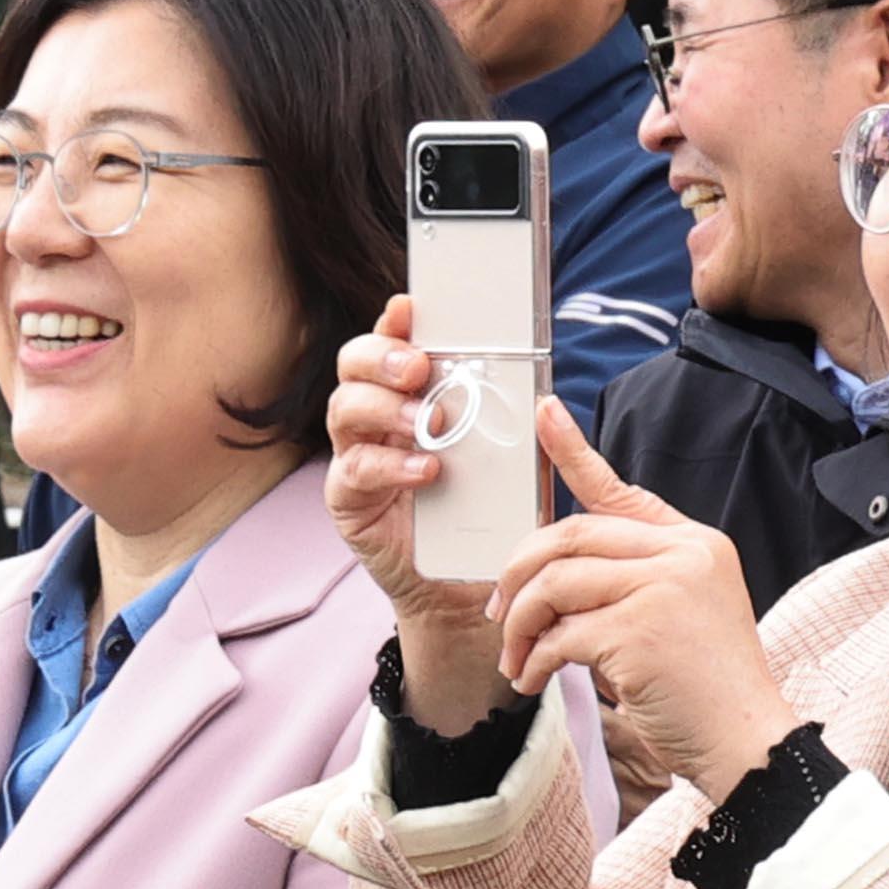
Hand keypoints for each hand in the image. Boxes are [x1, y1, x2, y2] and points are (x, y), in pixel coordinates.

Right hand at [326, 298, 510, 731]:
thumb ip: (513, 423)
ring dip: (385, 407)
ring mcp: (355, 452)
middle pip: (353, 364)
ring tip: (428, 422)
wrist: (465, 582)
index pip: (392, 340)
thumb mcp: (508, 459)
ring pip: (344, 409)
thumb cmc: (485, 510)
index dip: (395, 319)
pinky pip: (355, 469)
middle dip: (381, 356)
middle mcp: (374, 415)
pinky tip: (425, 469)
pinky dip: (390, 464)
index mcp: (409, 392)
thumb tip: (544, 394)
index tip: (411, 306)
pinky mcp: (348, 497)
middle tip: (416, 368)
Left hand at [492, 400, 796, 803]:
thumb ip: (633, 581)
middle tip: (498, 612)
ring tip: (517, 660)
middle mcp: (682, 554)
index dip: (574, 452)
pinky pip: (560, 634)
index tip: (543, 412)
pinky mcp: (639, 631)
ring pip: (555, 584)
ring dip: (520, 625)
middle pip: (570, 536)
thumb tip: (552, 577)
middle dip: (518, 574)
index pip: (620, 492)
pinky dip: (536, 661)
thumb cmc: (707, 689)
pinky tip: (537, 681)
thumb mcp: (681, 614)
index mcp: (694, 543)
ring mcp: (662, 588)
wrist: (747, 742)